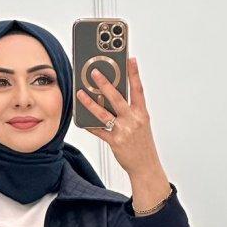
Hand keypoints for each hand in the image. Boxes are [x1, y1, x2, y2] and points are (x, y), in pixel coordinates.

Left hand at [76, 56, 170, 206]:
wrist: (146, 167)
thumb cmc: (142, 145)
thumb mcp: (141, 124)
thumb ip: (130, 110)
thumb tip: (112, 97)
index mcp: (142, 114)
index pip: (138, 90)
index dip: (134, 74)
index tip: (130, 59)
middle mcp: (133, 120)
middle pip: (117, 98)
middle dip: (105, 84)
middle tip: (95, 73)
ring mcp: (123, 131)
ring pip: (104, 114)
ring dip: (90, 103)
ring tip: (81, 93)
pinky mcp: (114, 142)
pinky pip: (98, 130)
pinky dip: (88, 124)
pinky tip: (80, 118)